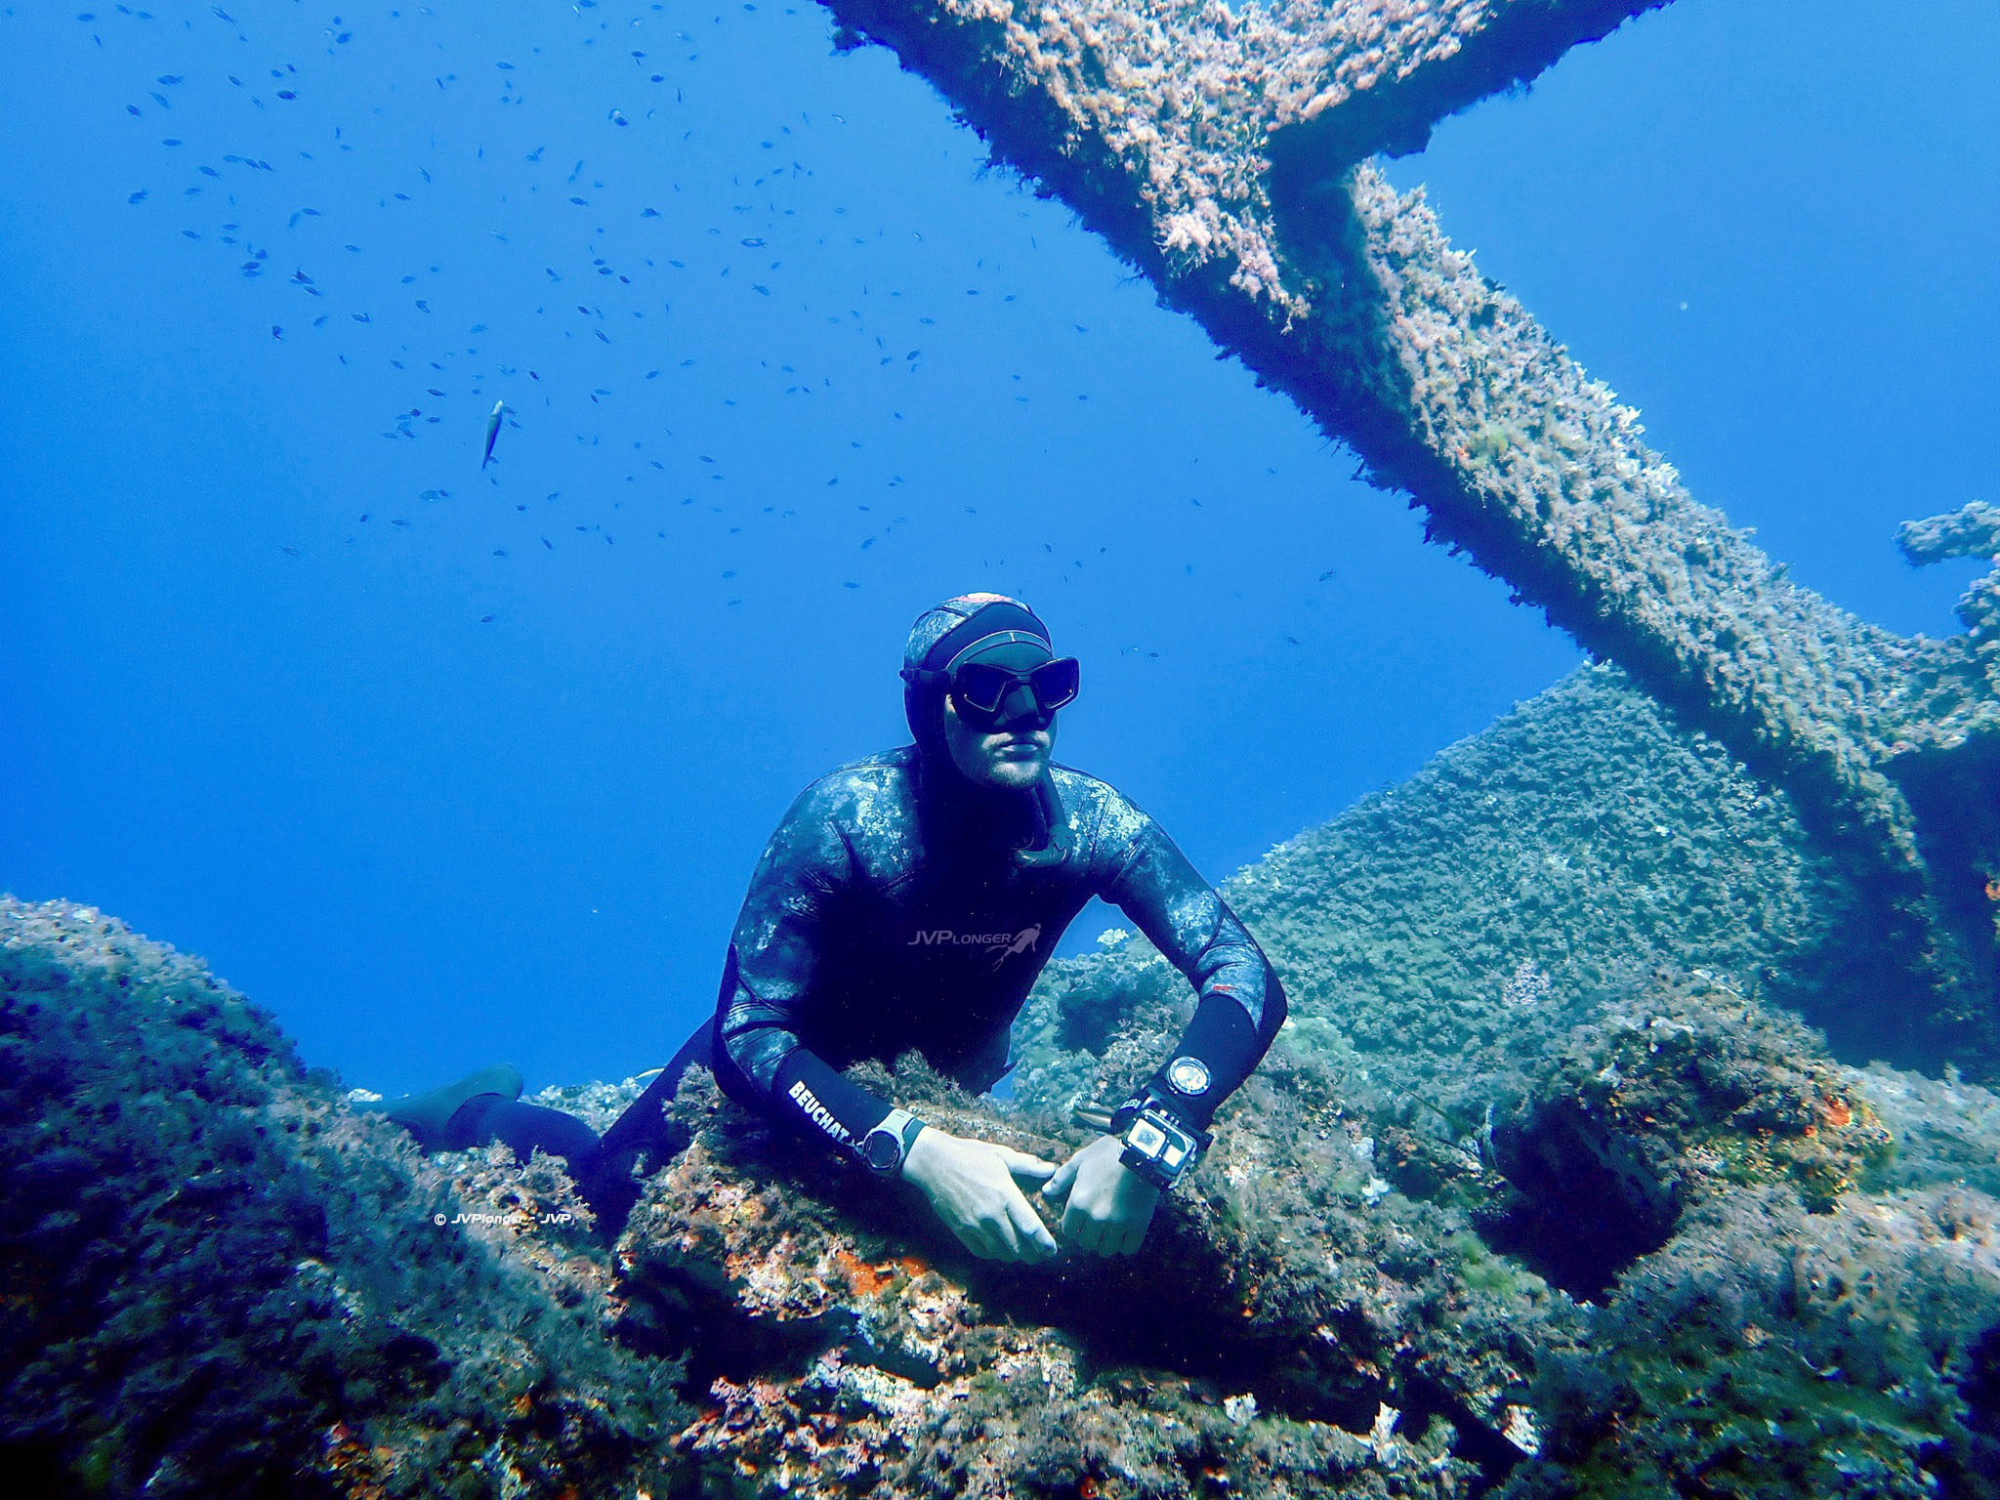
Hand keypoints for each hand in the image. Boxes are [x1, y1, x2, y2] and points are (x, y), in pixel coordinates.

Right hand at [900, 1127, 1059, 1263]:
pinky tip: (1000, 1247)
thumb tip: (1051, 1170)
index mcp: (1005, 1194)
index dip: (1045, 1243)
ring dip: (1015, 1255)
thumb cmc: (970, 1155)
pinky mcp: (961, 1230)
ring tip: (1022, 1251)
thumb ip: (1028, 1166)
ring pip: (1001, 1253)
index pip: (1031, 1228)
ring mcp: (974, 1225)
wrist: (934, 1162)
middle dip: (1033, 1254)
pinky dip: (994, 1254)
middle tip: (1041, 1253)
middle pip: (1018, 1247)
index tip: (1053, 1250)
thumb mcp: (1001, 1155)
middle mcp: (991, 1214)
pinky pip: (982, 1252)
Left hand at [1041, 1135, 1159, 1255]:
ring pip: (1106, 1250)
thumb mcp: (1080, 1160)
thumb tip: (1046, 1191)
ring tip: (1111, 1232)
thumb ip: (1061, 1178)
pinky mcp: (1137, 1226)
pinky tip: (1126, 1234)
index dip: (1074, 1227)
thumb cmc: (1108, 1154)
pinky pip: (1128, 1249)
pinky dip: (1126, 1245)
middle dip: (1089, 1236)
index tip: (1081, 1221)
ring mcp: (1117, 1224)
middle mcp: (1095, 1218)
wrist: (1142, 1154)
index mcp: (1078, 1202)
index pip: (1069, 1231)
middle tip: (1096, 1227)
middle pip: (1087, 1243)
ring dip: (1107, 1243)